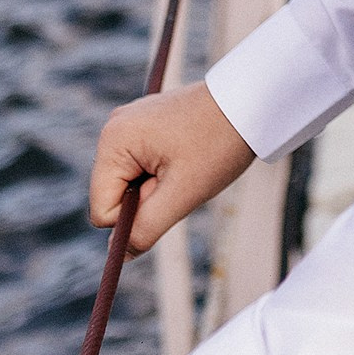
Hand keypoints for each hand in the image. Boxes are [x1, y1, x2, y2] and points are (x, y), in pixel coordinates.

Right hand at [92, 80, 254, 254]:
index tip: (171, 189)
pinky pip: (143, 167)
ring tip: (188, 162)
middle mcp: (113, 128)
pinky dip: (164, 171)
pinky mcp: (145, 124)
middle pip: (115, 197)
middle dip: (148, 198)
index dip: (137, 216)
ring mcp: (129, 124)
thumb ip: (145, 229)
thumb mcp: (183, 194)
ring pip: (131, 184)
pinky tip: (188, 154)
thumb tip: (120, 254)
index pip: (102, 212)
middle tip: (184, 173)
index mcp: (113, 141)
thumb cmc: (219, 144)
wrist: (251, 101)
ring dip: (158, 186)